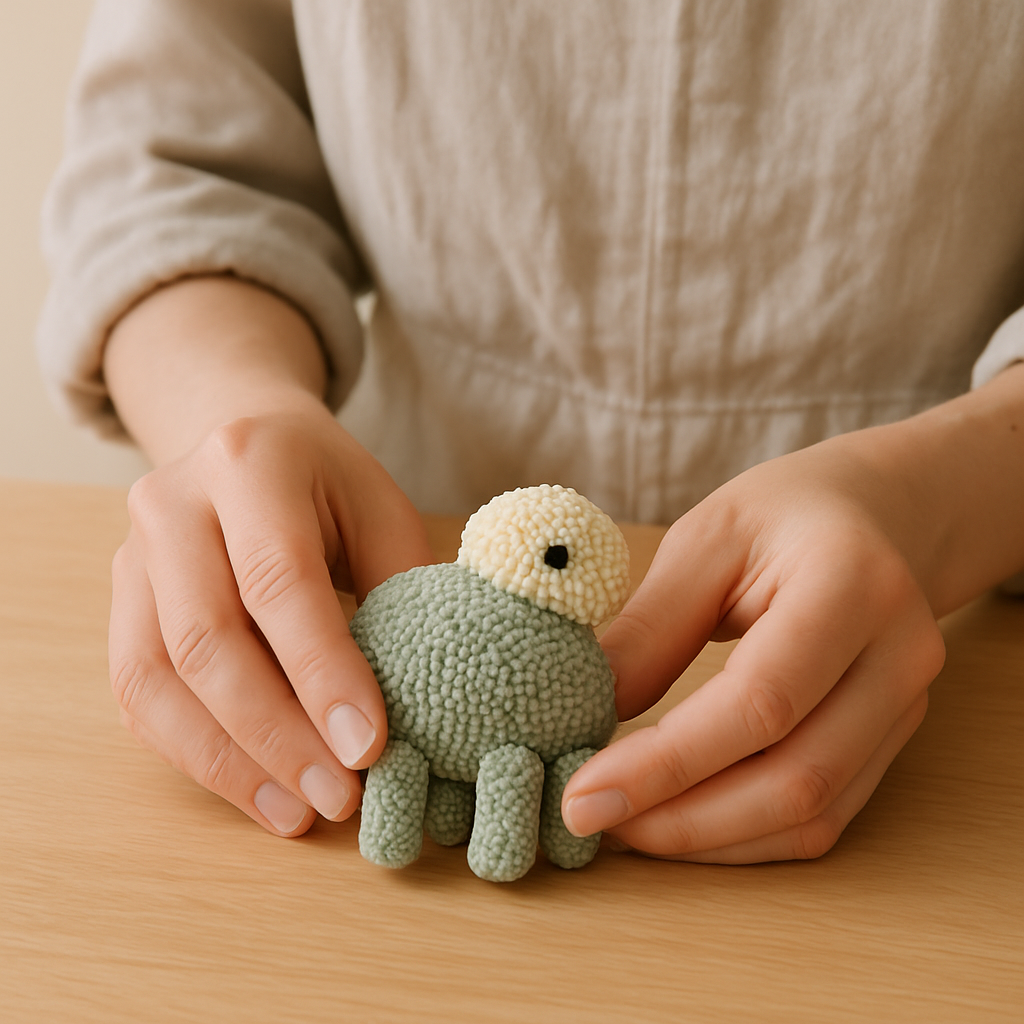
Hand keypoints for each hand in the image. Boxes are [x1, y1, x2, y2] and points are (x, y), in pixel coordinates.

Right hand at [109, 405, 432, 835]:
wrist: (243, 441)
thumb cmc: (327, 482)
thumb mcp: (381, 510)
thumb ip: (400, 589)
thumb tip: (420, 701)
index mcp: (248, 463)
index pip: (280, 581)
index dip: (323, 672)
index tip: (368, 748)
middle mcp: (171, 505)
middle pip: (208, 640)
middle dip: (277, 734)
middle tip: (338, 796)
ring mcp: (131, 556)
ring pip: (158, 679)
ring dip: (229, 762)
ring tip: (297, 812)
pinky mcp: (119, 604)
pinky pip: (139, 695)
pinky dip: (194, 754)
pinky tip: (255, 790)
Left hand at [560, 438, 946, 862]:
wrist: (876, 516)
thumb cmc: (783, 514)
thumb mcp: (704, 541)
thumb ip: (650, 628)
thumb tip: (583, 713)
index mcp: (851, 584)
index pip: (760, 702)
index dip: (667, 763)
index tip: (582, 794)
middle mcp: (897, 656)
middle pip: (795, 779)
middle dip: (681, 819)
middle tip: (589, 819)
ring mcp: (904, 707)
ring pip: (812, 815)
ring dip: (708, 839)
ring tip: (624, 826)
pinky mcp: (890, 740)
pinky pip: (823, 817)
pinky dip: (744, 836)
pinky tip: (679, 821)